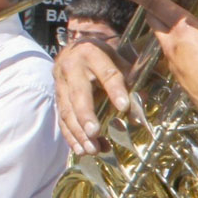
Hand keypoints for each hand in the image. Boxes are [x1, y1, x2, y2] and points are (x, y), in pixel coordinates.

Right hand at [54, 39, 131, 155]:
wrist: (75, 47)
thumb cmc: (104, 55)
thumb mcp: (120, 58)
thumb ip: (132, 80)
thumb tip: (141, 108)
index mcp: (93, 53)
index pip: (107, 73)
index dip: (115, 90)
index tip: (124, 107)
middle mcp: (72, 68)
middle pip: (79, 94)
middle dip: (86, 116)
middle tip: (94, 133)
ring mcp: (60, 83)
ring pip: (67, 111)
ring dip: (79, 133)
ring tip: (92, 149)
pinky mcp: (56, 97)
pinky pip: (62, 119)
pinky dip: (71, 136)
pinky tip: (81, 150)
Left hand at [110, 0, 197, 122]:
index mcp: (183, 30)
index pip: (155, 4)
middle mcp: (172, 46)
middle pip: (154, 21)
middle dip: (153, 11)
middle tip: (156, 5)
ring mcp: (173, 64)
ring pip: (162, 41)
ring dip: (168, 33)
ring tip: (182, 29)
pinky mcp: (179, 79)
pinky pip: (173, 60)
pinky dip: (179, 52)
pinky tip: (195, 55)